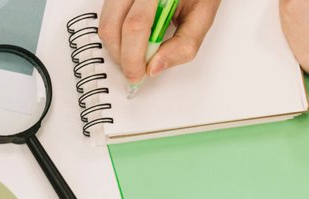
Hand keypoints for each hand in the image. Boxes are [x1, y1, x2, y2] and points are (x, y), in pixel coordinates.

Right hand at [99, 0, 222, 83]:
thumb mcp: (203, 14)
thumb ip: (184, 44)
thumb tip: (154, 68)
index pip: (136, 25)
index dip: (133, 56)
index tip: (138, 75)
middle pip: (113, 27)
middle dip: (122, 57)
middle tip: (136, 70)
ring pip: (105, 26)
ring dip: (117, 48)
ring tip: (137, 53)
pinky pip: (106, 20)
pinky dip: (117, 37)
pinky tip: (134, 39)